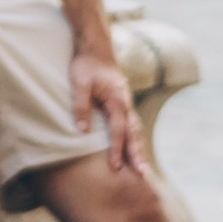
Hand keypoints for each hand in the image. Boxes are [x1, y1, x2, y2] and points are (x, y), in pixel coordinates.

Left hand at [72, 47, 137, 169]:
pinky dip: (134, 138)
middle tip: (143, 176)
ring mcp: (126, 102)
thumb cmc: (86, 64)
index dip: (117, 150)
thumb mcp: (79, 83)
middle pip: (134, 134)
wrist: (95, 46)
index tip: (116, 168)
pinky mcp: (123, 102)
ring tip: (142, 169)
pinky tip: (134, 148)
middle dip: (137, 155)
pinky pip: (131, 124)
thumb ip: (81, 106)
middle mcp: (126, 103)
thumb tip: (82, 131)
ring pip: (135, 130)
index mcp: (117, 101)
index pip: (118, 131)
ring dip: (138, 149)